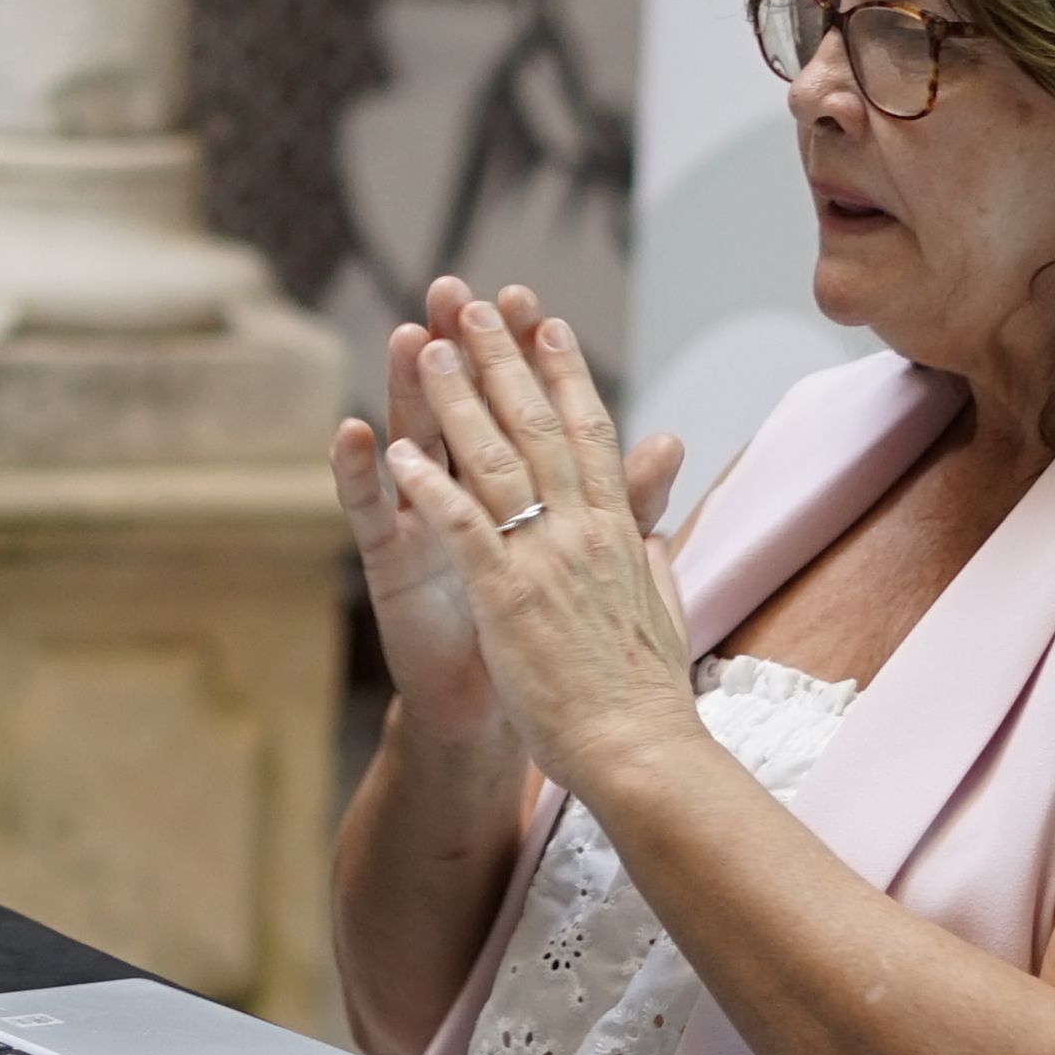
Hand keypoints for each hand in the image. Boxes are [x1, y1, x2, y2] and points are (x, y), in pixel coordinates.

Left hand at [379, 293, 698, 790]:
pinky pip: (459, 526)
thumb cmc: (644, 694)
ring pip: (496, 459)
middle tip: (475, 302)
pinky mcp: (507, 595)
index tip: (545, 323)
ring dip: (458, 398)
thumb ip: (651, 556)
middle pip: (539, 425)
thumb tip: (654, 528)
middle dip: (504, 359)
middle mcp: (583, 531)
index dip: (566, 373)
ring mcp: (544, 559)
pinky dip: (426, 483)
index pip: (591, 433)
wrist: (641, 753)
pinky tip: (393, 450)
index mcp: (616, 533)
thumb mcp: (661, 607)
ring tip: (428, 346)